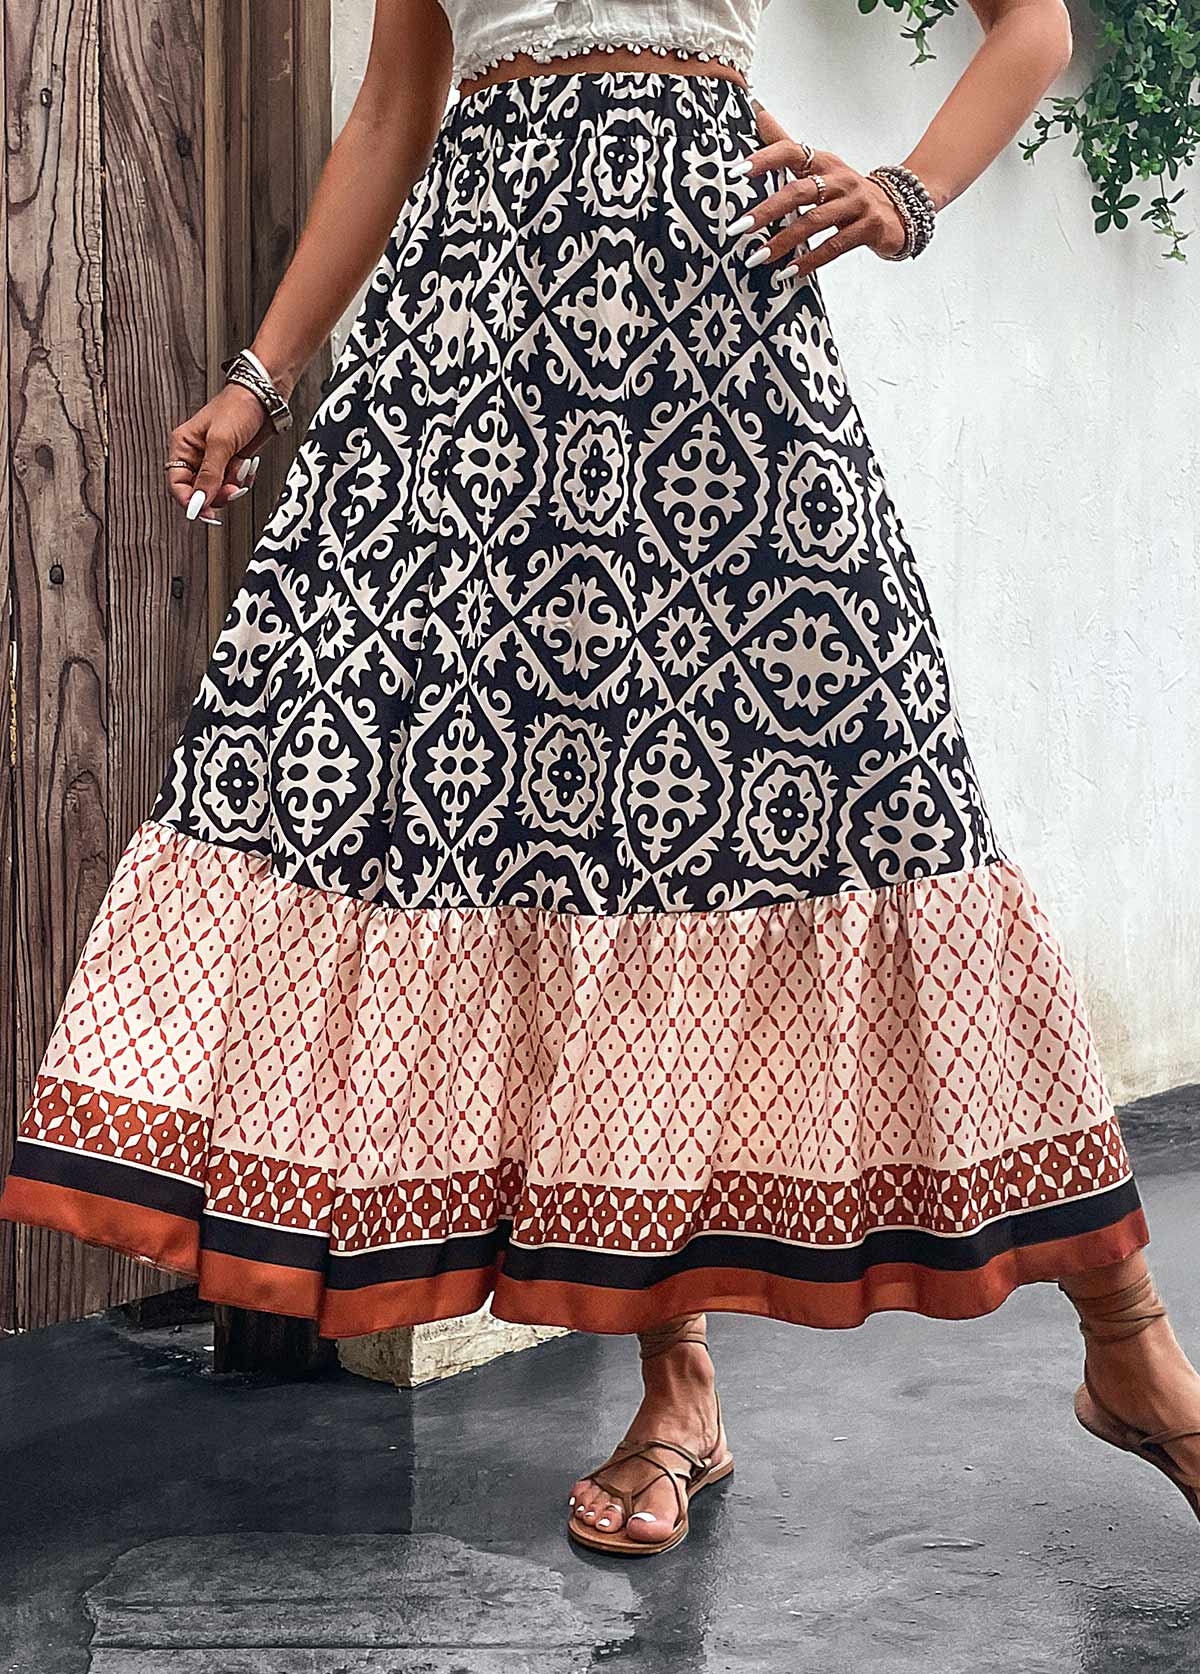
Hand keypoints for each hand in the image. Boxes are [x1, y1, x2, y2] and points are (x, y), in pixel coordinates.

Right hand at [166, 384, 274, 526]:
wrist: (266, 397)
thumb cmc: (238, 408)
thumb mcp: (221, 443)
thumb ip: (209, 475)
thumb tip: (199, 501)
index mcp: (183, 446)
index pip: (177, 484)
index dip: (190, 501)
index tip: (204, 512)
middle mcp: (196, 455)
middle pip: (200, 492)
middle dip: (218, 493)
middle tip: (231, 487)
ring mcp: (216, 460)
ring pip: (219, 491)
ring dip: (234, 485)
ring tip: (242, 467)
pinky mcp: (233, 463)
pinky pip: (235, 484)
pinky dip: (244, 479)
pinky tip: (248, 464)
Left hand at [733, 106, 908, 279]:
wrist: (898, 210)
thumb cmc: (847, 192)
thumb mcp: (819, 166)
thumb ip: (787, 144)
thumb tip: (759, 113)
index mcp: (824, 162)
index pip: (792, 151)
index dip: (765, 158)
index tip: (738, 171)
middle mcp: (840, 179)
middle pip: (799, 191)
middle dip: (767, 210)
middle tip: (740, 227)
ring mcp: (856, 203)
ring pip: (814, 222)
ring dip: (784, 241)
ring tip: (759, 257)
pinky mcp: (867, 227)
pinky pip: (834, 246)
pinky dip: (810, 260)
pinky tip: (790, 271)